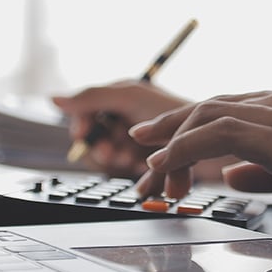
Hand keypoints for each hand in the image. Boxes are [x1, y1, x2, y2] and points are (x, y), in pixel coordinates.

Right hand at [52, 80, 235, 180]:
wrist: (219, 141)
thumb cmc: (179, 111)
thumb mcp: (130, 97)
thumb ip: (91, 96)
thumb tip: (53, 98)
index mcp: (123, 95)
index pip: (84, 111)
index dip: (83, 124)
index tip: (85, 135)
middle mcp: (130, 116)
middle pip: (95, 137)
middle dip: (102, 146)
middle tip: (114, 153)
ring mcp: (142, 141)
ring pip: (111, 158)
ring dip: (118, 161)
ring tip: (131, 161)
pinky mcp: (155, 163)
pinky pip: (131, 174)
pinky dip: (136, 175)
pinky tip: (145, 176)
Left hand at [129, 85, 271, 246]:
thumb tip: (234, 174)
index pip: (233, 109)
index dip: (192, 128)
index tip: (162, 150)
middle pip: (212, 106)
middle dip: (170, 134)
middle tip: (143, 162)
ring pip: (207, 116)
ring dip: (170, 148)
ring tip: (151, 180)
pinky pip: (215, 133)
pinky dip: (182, 149)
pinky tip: (165, 169)